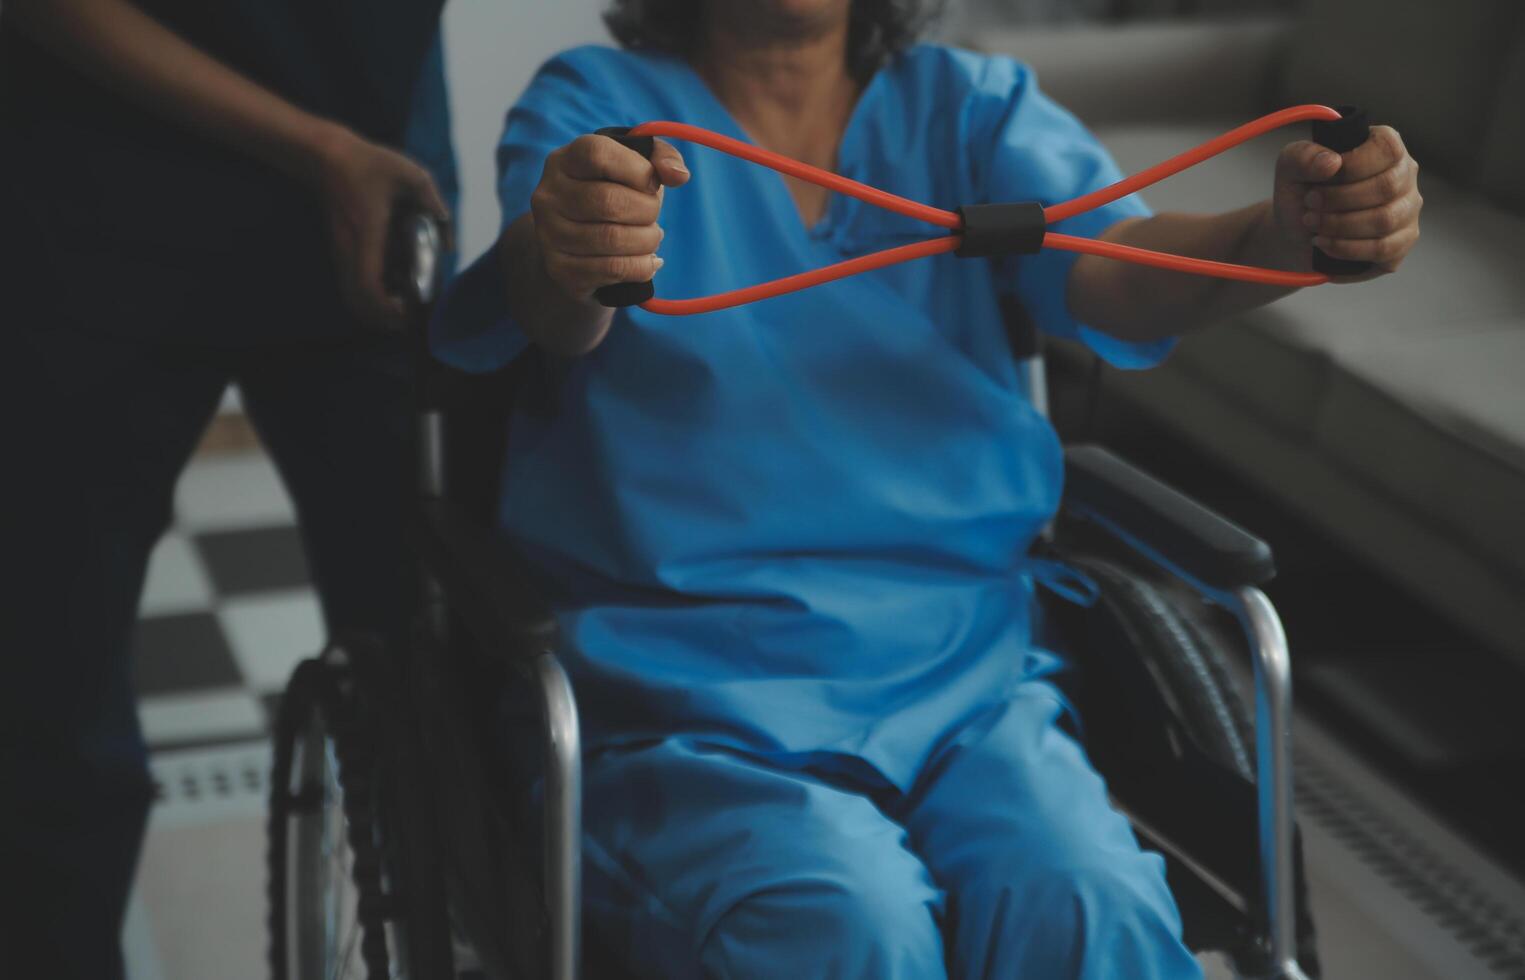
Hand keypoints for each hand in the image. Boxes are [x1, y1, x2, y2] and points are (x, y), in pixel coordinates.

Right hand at [313, 126, 451, 329]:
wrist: (327, 156)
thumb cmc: (370, 163)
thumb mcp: (412, 176)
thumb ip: (435, 205)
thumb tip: (449, 244)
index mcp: (368, 233)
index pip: (368, 283)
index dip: (386, 307)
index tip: (406, 311)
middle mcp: (350, 248)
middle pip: (357, 301)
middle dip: (383, 319)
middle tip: (410, 319)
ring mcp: (341, 251)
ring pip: (351, 296)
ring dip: (374, 310)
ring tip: (402, 309)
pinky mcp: (339, 249)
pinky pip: (350, 284)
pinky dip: (368, 297)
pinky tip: (391, 290)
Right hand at [530, 133, 689, 301]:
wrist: (577, 250)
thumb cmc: (612, 198)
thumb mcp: (635, 168)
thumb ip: (661, 158)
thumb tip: (678, 176)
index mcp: (564, 161)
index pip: (597, 154)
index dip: (636, 169)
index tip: (651, 182)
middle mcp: (548, 195)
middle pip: (609, 201)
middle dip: (647, 211)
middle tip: (653, 216)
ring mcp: (550, 234)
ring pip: (612, 238)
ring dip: (647, 240)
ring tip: (652, 238)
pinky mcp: (561, 269)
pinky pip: (612, 268)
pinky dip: (641, 266)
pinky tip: (646, 261)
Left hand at [1270, 125, 1421, 279]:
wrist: (1297, 232)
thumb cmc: (1301, 192)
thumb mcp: (1290, 167)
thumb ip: (1304, 156)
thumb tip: (1331, 162)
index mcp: (1385, 146)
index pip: (1387, 149)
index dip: (1351, 167)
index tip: (1319, 181)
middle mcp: (1404, 175)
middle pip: (1386, 187)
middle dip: (1339, 200)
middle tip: (1310, 204)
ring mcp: (1408, 209)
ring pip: (1385, 220)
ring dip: (1339, 225)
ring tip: (1312, 223)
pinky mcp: (1403, 241)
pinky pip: (1384, 249)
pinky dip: (1347, 248)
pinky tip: (1325, 243)